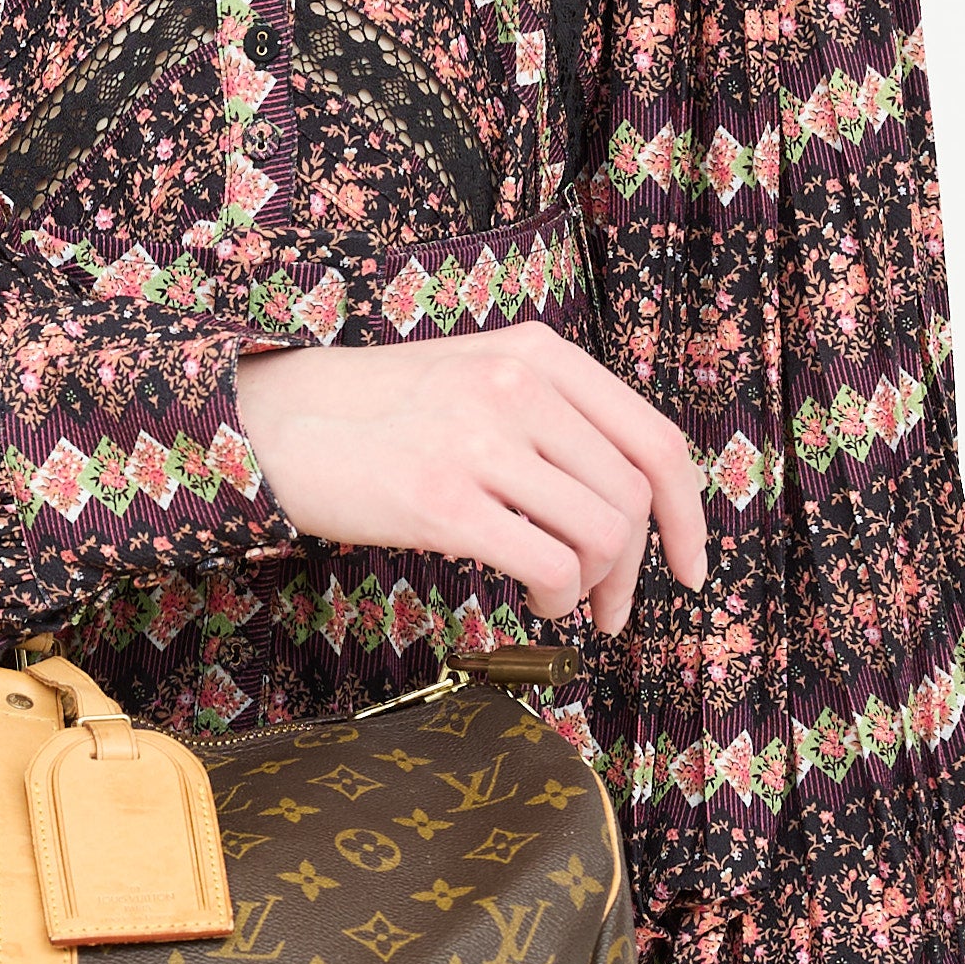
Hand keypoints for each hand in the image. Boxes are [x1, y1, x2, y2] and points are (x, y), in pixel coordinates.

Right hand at [231, 321, 705, 633]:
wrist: (274, 423)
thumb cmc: (380, 417)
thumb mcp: (477, 380)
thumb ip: (553, 418)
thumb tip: (631, 504)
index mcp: (538, 353)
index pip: (654, 440)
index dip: (687, 515)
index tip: (690, 567)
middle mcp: (518, 385)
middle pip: (631, 497)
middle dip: (636, 570)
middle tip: (613, 609)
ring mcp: (480, 439)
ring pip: (600, 534)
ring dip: (596, 588)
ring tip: (562, 602)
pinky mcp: (442, 498)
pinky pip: (548, 564)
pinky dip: (559, 597)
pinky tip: (537, 603)